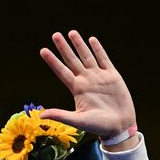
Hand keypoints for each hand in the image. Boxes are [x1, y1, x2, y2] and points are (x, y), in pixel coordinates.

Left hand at [37, 32, 135, 146]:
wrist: (119, 126)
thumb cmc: (98, 126)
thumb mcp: (77, 121)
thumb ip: (60, 116)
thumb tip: (41, 115)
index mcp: (77, 89)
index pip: (61, 71)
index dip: (52, 61)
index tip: (43, 50)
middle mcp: (86, 80)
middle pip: (72, 60)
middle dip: (63, 48)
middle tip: (55, 35)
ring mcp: (99, 77)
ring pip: (87, 56)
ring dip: (79, 45)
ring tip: (71, 33)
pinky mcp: (112, 75)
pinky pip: (104, 59)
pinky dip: (98, 49)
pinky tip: (91, 40)